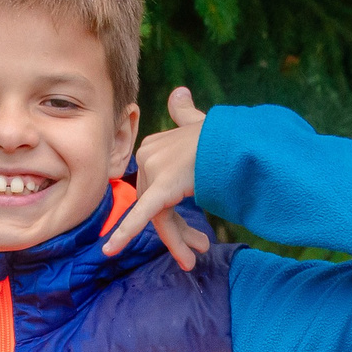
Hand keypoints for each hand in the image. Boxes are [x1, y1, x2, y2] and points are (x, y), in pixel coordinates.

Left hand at [103, 86, 212, 270]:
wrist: (241, 139)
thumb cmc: (225, 135)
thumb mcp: (200, 122)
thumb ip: (185, 114)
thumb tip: (178, 93)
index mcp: (152, 147)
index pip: (154, 191)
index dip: (173, 216)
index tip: (196, 236)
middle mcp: (148, 155)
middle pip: (155, 206)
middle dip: (178, 230)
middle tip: (199, 247)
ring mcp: (153, 168)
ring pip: (158, 215)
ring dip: (178, 239)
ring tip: (193, 259)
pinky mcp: (162, 185)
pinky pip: (142, 213)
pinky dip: (125, 233)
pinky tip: (111, 251)